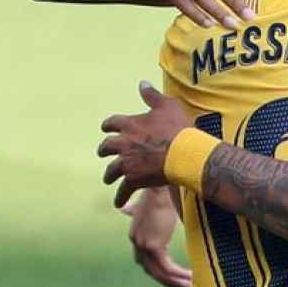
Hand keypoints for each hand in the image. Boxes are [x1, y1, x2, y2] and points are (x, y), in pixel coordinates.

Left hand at [99, 82, 193, 207]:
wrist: (184, 153)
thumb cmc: (177, 127)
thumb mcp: (166, 105)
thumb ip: (151, 95)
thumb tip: (142, 83)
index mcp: (129, 124)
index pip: (112, 123)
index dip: (109, 125)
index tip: (106, 128)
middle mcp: (123, 143)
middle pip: (107, 147)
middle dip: (104, 150)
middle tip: (103, 153)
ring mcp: (127, 162)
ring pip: (111, 170)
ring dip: (109, 174)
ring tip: (108, 179)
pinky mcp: (133, 179)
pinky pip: (123, 190)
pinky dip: (120, 197)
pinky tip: (117, 203)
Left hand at [122, 187, 190, 286]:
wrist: (161, 185)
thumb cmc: (159, 192)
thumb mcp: (146, 206)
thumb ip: (135, 210)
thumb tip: (124, 209)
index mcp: (135, 235)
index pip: (144, 260)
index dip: (157, 272)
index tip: (171, 279)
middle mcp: (136, 242)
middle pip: (151, 270)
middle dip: (166, 282)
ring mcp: (143, 245)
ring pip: (159, 272)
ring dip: (175, 282)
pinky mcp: (153, 246)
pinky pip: (167, 267)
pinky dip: (178, 275)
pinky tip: (191, 277)